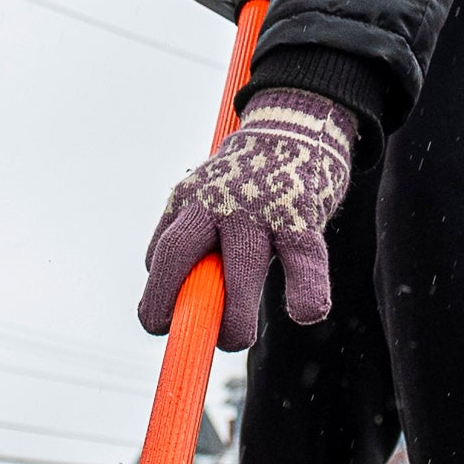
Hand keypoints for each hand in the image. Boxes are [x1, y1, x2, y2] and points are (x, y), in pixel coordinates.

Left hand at [138, 88, 356, 349]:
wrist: (297, 125)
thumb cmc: (248, 182)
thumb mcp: (207, 201)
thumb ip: (191, 245)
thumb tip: (178, 304)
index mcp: (188, 202)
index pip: (162, 253)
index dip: (156, 296)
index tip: (160, 325)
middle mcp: (216, 202)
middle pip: (181, 252)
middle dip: (180, 303)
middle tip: (196, 336)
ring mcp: (259, 208)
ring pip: (242, 265)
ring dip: (236, 313)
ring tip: (237, 339)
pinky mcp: (302, 214)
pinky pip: (304, 259)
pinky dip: (306, 290)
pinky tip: (306, 312)